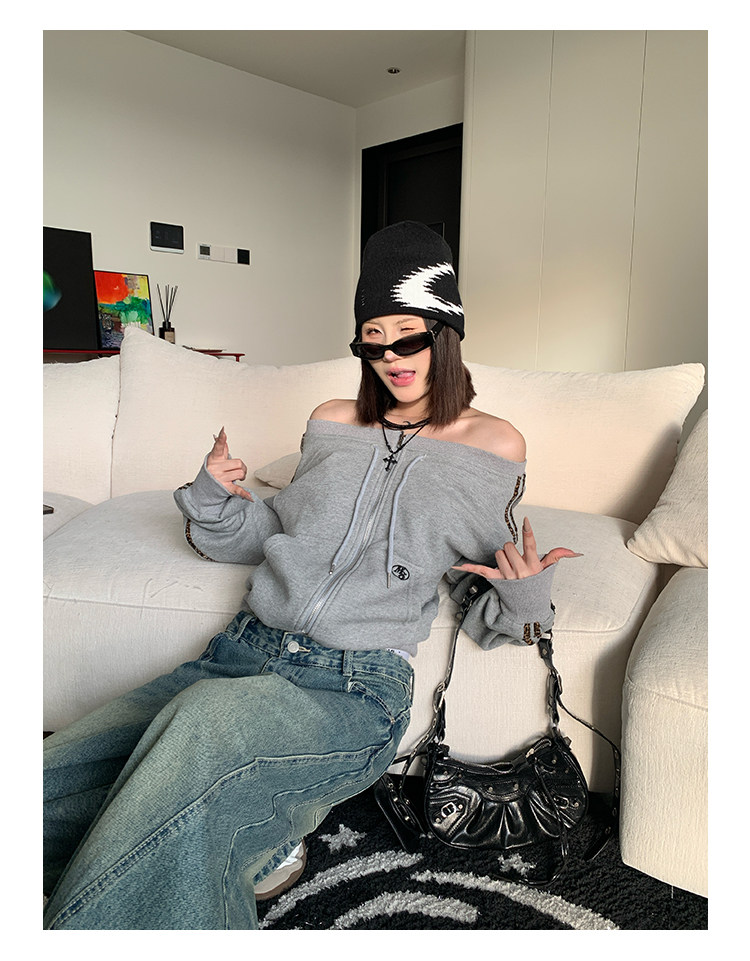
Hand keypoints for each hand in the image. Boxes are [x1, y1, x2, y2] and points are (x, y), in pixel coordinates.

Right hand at [205, 427, 253, 500]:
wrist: (204, 490)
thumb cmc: (212, 472)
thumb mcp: (214, 459)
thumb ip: (220, 447)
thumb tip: (221, 434)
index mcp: (214, 459)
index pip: (218, 447)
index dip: (221, 439)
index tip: (223, 431)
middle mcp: (216, 468)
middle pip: (238, 463)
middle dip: (241, 466)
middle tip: (237, 469)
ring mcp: (220, 479)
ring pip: (240, 473)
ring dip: (242, 475)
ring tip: (236, 477)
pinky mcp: (226, 488)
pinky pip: (237, 490)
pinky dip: (245, 494)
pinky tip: (250, 498)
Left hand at [453, 517, 581, 579]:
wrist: (527, 607)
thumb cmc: (537, 585)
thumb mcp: (547, 570)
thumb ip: (557, 556)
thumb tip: (575, 552)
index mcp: (533, 565)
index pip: (531, 545)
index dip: (528, 531)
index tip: (526, 520)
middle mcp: (520, 570)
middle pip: (508, 547)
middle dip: (510, 550)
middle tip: (515, 559)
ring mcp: (507, 576)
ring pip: (498, 554)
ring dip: (501, 557)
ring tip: (508, 566)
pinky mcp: (496, 580)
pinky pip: (481, 570)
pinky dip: (469, 567)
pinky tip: (457, 564)